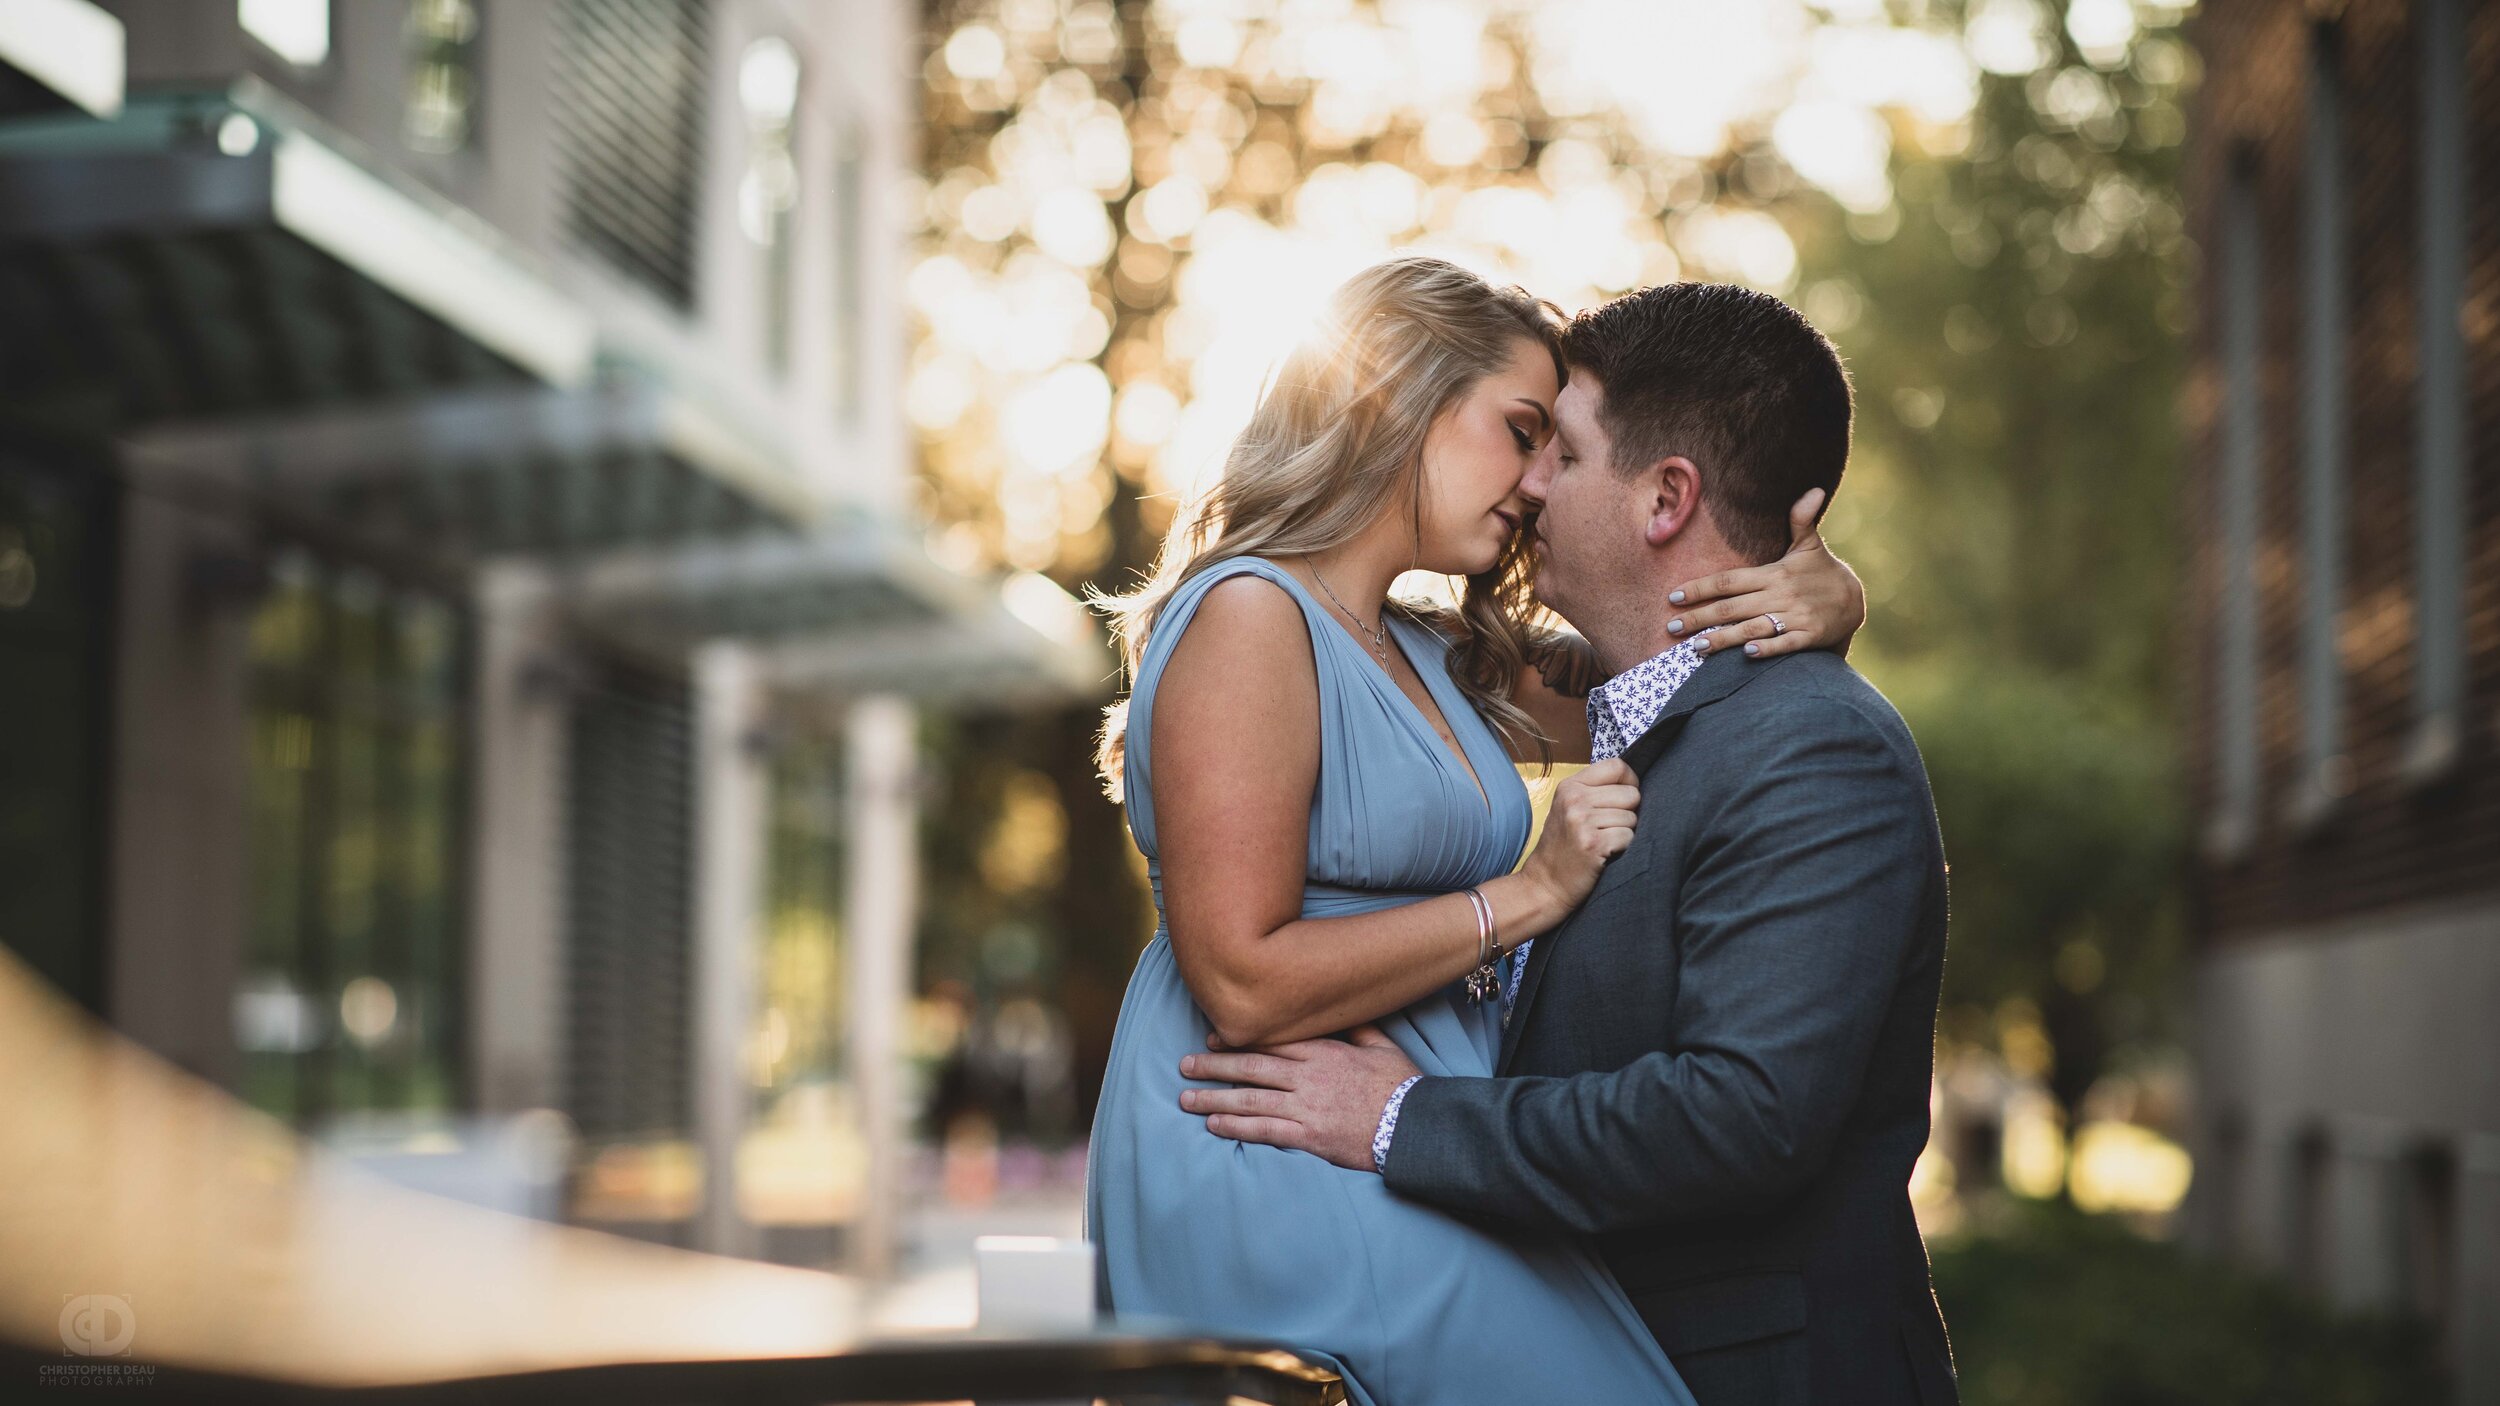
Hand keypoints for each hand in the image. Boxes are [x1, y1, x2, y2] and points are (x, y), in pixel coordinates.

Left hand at [1179, 1026, 1421, 1172]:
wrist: (1415, 1126)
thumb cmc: (1402, 1086)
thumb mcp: (1382, 1046)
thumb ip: (1356, 1028)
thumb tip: (1340, 1011)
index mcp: (1324, 1051)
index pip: (1271, 1041)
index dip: (1238, 1040)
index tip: (1213, 1037)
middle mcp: (1308, 1076)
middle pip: (1251, 1067)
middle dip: (1214, 1065)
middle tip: (1185, 1065)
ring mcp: (1306, 1107)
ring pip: (1250, 1099)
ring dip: (1214, 1098)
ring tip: (1186, 1099)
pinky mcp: (1309, 1137)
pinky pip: (1264, 1130)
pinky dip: (1236, 1127)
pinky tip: (1213, 1125)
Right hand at [1516, 758, 1638, 910]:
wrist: (1545, 884)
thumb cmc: (1562, 847)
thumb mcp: (1568, 809)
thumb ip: (1595, 791)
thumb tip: (1635, 784)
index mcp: (1570, 786)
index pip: (1617, 766)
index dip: (1630, 782)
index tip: (1624, 799)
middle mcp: (1575, 800)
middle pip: (1631, 793)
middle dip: (1629, 813)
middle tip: (1609, 828)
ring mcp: (1582, 821)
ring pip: (1632, 818)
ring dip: (1625, 833)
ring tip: (1604, 842)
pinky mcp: (1593, 843)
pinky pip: (1629, 837)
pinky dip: (1623, 848)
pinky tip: (1606, 854)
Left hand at [1664, 488, 1866, 659]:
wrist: (1855, 600)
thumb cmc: (1821, 573)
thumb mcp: (1810, 545)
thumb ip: (1801, 520)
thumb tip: (1813, 490)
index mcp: (1773, 573)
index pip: (1728, 581)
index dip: (1700, 588)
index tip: (1674, 597)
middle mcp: (1780, 595)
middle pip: (1731, 607)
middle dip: (1699, 618)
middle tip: (1671, 628)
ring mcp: (1795, 616)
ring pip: (1752, 628)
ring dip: (1723, 638)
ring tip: (1695, 647)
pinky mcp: (1809, 635)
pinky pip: (1785, 644)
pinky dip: (1767, 648)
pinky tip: (1746, 654)